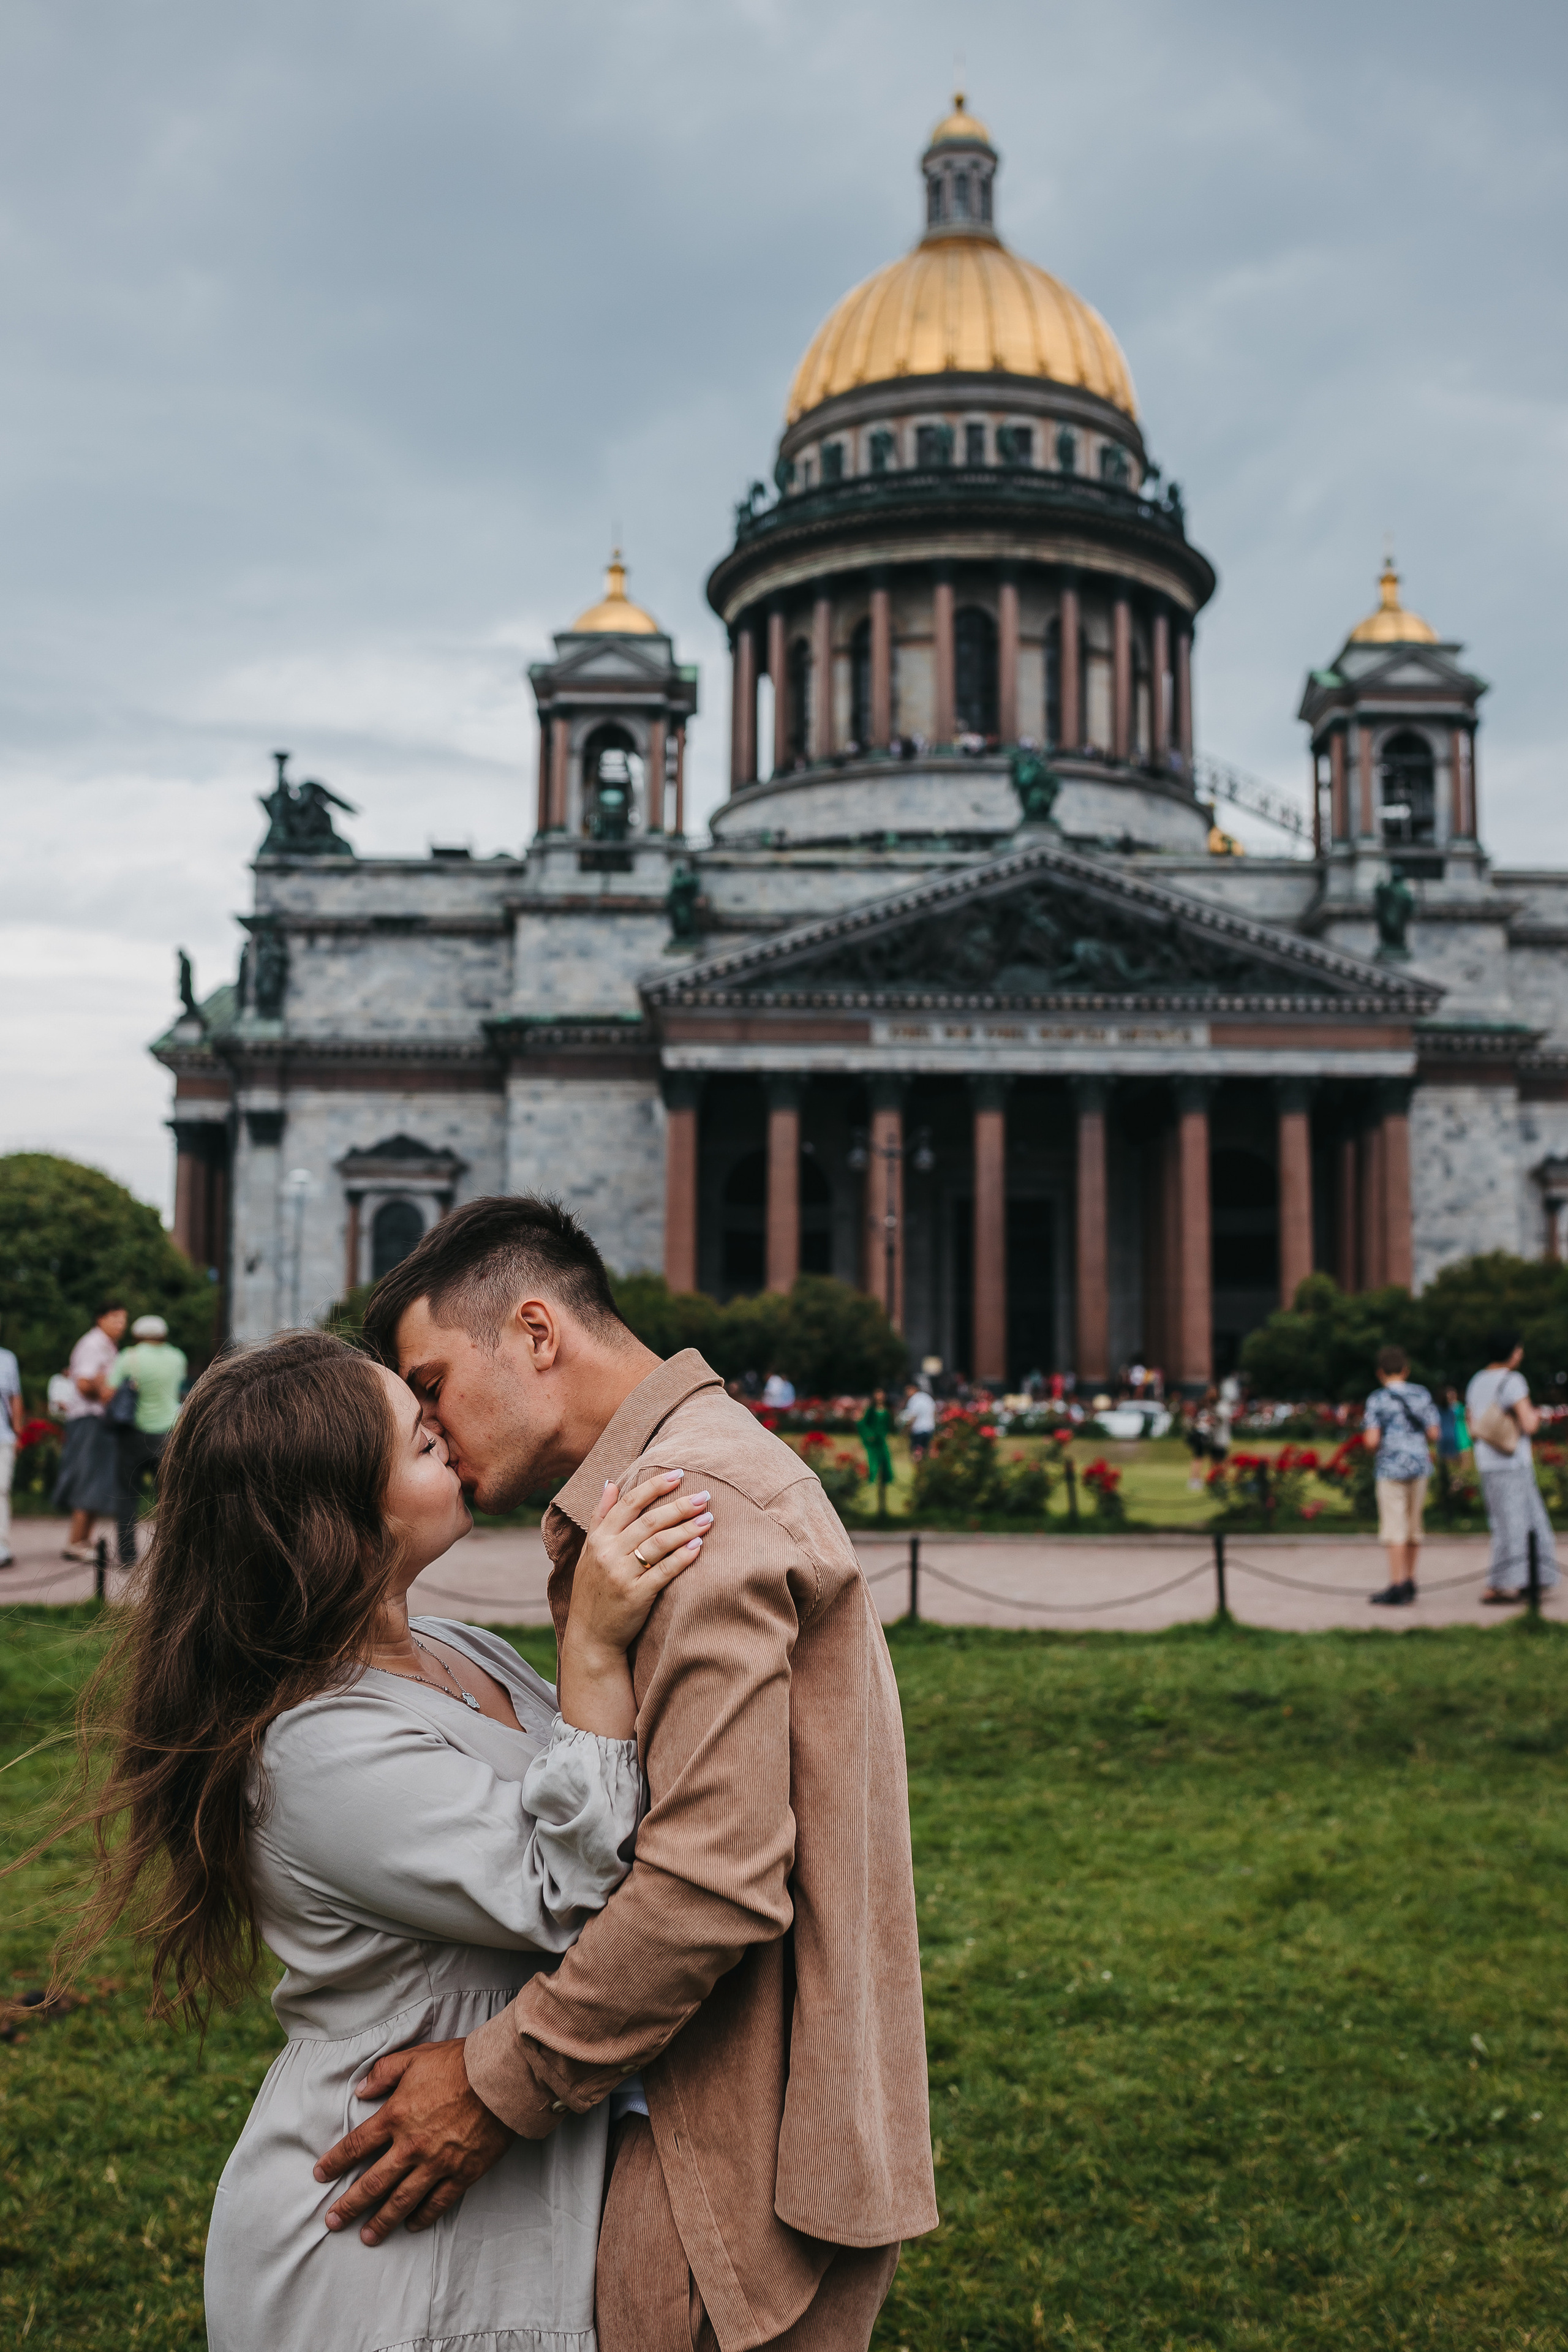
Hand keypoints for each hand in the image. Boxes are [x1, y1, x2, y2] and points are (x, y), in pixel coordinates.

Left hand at [313, 2038, 510, 2243]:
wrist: (499, 2077)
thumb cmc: (457, 2064)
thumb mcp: (414, 2057)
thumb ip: (383, 2073)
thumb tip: (360, 2090)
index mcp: (395, 2116)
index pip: (356, 2145)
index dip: (335, 2162)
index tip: (320, 2175)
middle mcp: (411, 2146)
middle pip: (373, 2183)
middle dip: (349, 2205)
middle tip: (332, 2222)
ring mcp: (437, 2164)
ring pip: (402, 2201)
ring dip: (381, 2221)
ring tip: (367, 2237)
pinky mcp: (462, 2174)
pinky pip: (438, 2203)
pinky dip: (423, 2217)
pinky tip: (412, 2226)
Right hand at [569, 1470, 711, 1662]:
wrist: (591, 1636)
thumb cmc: (593, 1590)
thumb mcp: (589, 1551)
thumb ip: (600, 1516)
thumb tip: (610, 1483)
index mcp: (598, 1539)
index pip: (629, 1504)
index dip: (655, 1486)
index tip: (679, 1474)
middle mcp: (608, 1553)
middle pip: (650, 1521)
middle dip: (680, 1506)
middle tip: (705, 1495)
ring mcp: (622, 1575)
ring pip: (659, 1543)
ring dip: (687, 1528)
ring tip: (708, 1518)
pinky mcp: (636, 1596)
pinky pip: (664, 1572)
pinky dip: (682, 1557)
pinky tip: (698, 1546)